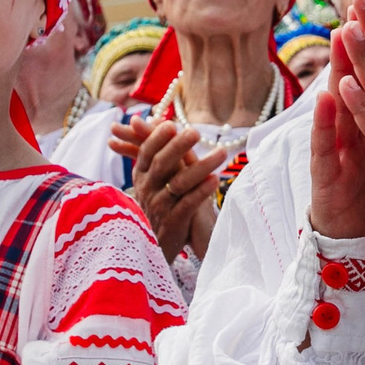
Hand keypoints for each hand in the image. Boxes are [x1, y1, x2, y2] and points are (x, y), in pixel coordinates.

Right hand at [112, 118, 226, 261]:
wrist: (155, 245)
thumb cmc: (160, 203)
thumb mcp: (155, 177)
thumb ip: (161, 151)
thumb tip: (160, 119)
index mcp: (142, 175)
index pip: (147, 151)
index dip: (157, 138)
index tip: (171, 124)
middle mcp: (147, 189)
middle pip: (161, 163)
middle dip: (178, 146)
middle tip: (196, 132)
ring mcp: (159, 206)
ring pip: (178, 183)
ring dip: (201, 166)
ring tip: (222, 152)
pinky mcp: (173, 223)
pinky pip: (187, 204)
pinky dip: (201, 191)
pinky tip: (215, 180)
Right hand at [309, 32, 364, 242]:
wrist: (360, 253)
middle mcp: (354, 136)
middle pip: (358, 83)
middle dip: (362, 44)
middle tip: (361, 3)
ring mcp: (338, 156)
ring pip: (338, 109)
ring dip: (341, 71)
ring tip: (343, 34)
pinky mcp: (326, 182)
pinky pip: (325, 151)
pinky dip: (326, 126)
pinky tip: (327, 99)